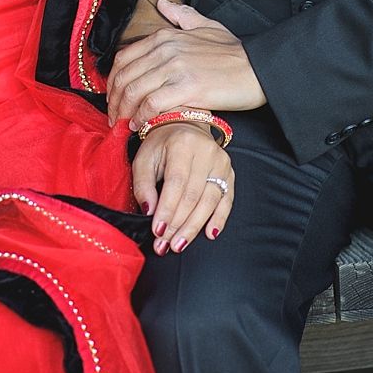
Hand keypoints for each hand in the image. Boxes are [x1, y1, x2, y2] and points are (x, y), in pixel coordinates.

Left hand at [107, 0, 265, 127]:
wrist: (257, 68)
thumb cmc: (233, 52)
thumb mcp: (206, 25)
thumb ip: (182, 16)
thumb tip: (163, 4)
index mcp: (166, 36)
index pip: (124, 57)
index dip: (112, 81)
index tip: (113, 97)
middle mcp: (166, 49)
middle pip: (124, 76)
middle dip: (113, 100)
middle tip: (113, 117)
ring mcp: (176, 68)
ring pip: (134, 90)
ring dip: (123, 111)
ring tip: (123, 125)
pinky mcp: (187, 88)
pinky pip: (152, 104)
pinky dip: (141, 117)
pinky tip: (141, 126)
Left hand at [132, 121, 234, 255]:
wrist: (184, 127)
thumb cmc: (161, 145)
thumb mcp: (144, 158)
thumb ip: (143, 184)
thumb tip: (149, 211)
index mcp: (183, 144)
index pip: (176, 182)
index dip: (167, 209)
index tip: (157, 230)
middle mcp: (206, 152)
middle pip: (193, 195)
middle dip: (178, 224)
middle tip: (164, 245)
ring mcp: (221, 162)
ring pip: (210, 201)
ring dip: (194, 227)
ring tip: (178, 245)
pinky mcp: (230, 173)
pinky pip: (227, 200)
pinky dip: (218, 219)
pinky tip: (209, 234)